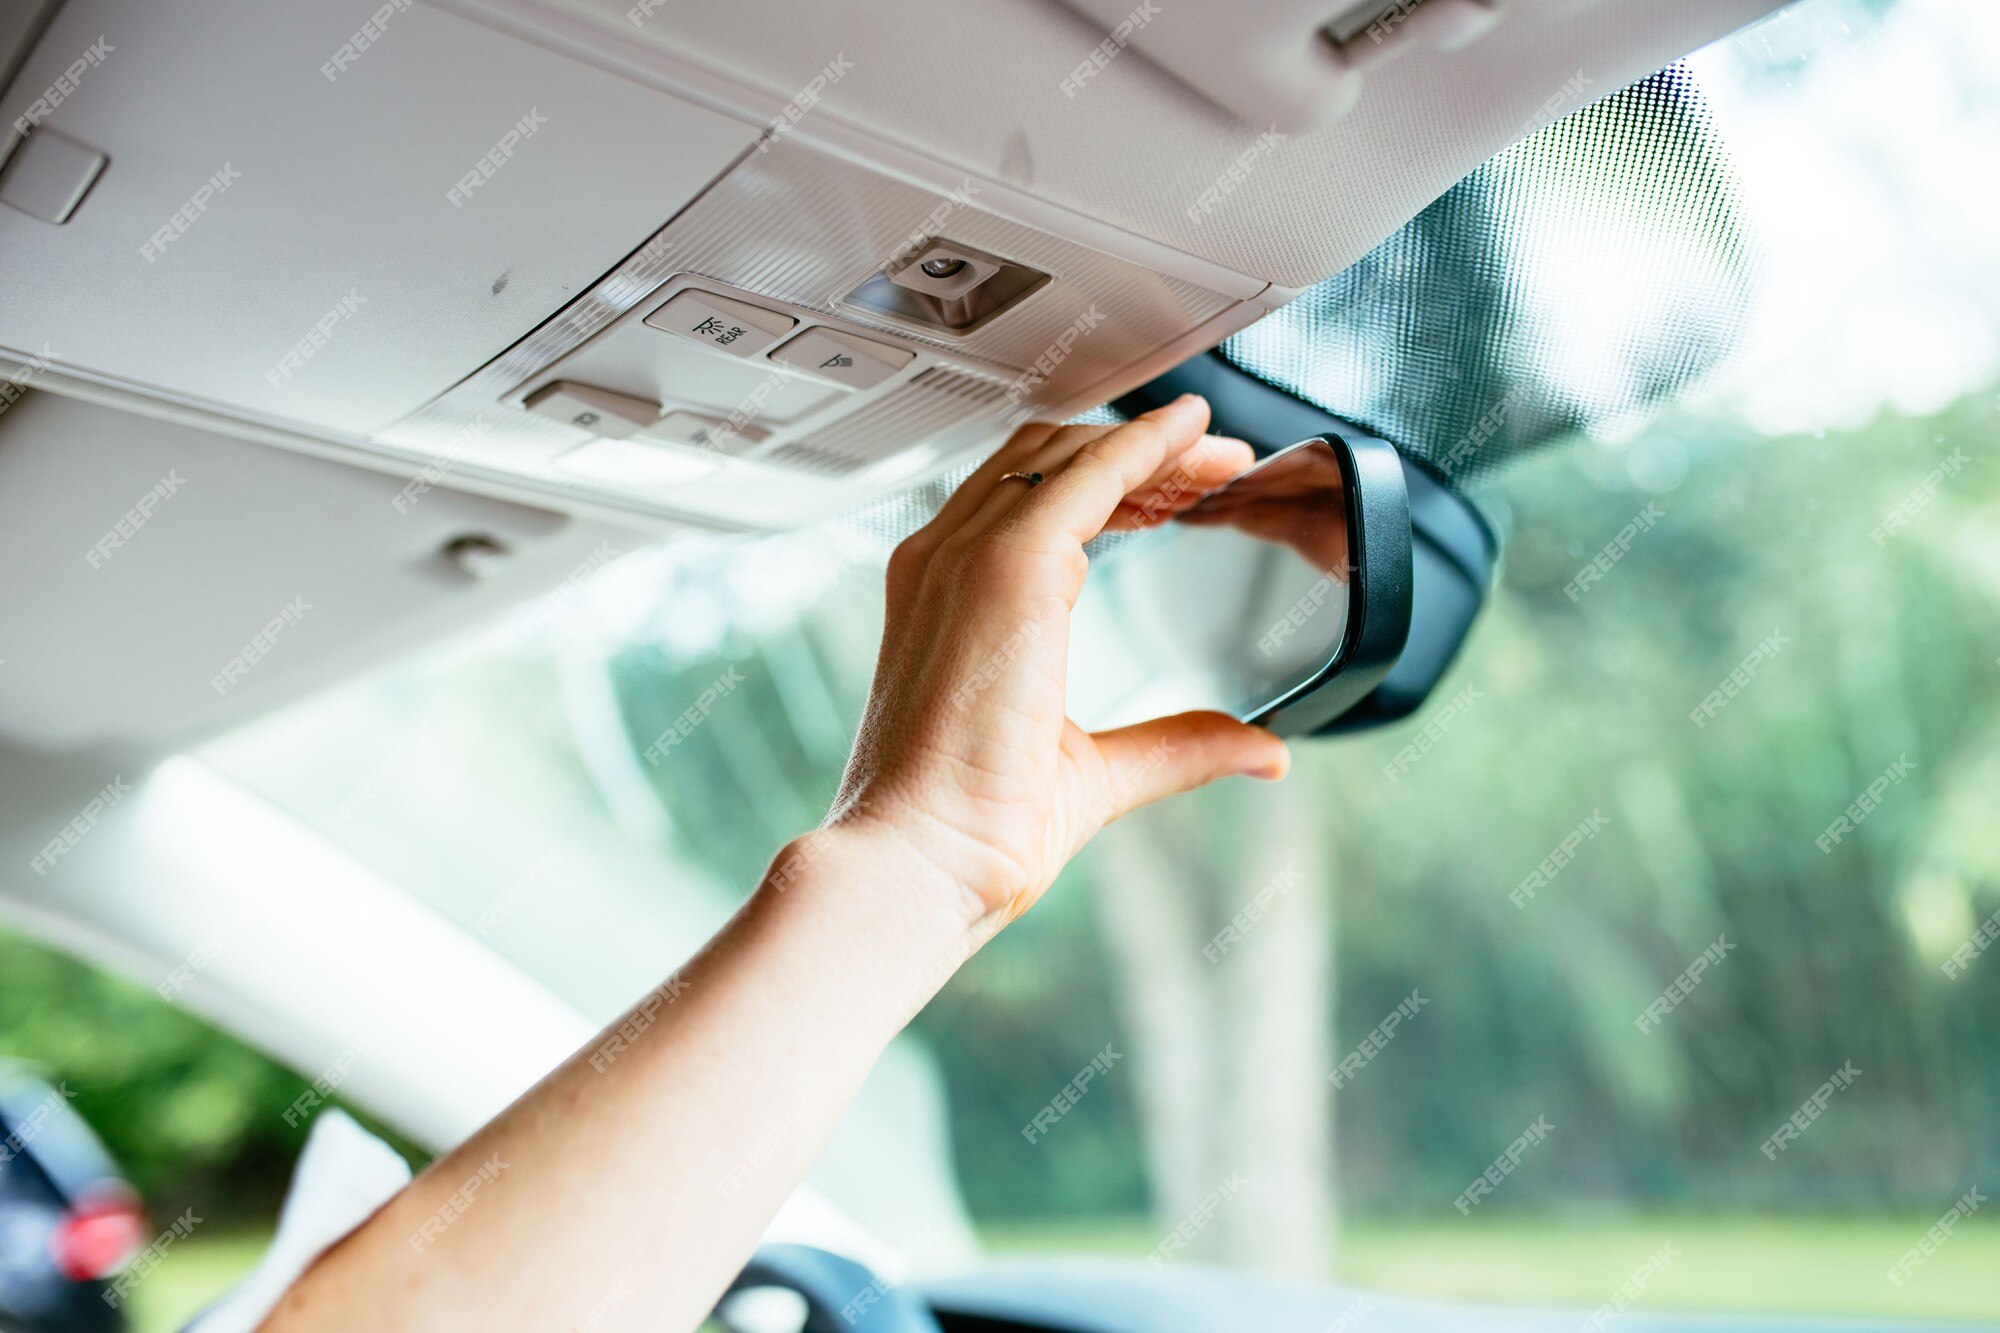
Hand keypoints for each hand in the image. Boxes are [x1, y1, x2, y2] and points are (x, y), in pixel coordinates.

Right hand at [822, 395, 1291, 936]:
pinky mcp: (1006, 564)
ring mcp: (967, 555)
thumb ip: (1176, 744)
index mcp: (946, 600)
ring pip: (1068, 456)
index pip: (1026, 503)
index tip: (1176, 493)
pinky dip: (1145, 445)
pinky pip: (1089, 474)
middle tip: (1214, 466)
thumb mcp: (1095, 770)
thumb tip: (1261, 750)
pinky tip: (1193, 436)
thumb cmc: (973, 827)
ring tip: (1219, 455)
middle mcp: (946, 562)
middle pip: (1046, 463)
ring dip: (1151, 446)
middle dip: (1133, 453)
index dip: (1107, 483)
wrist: (920, 857)